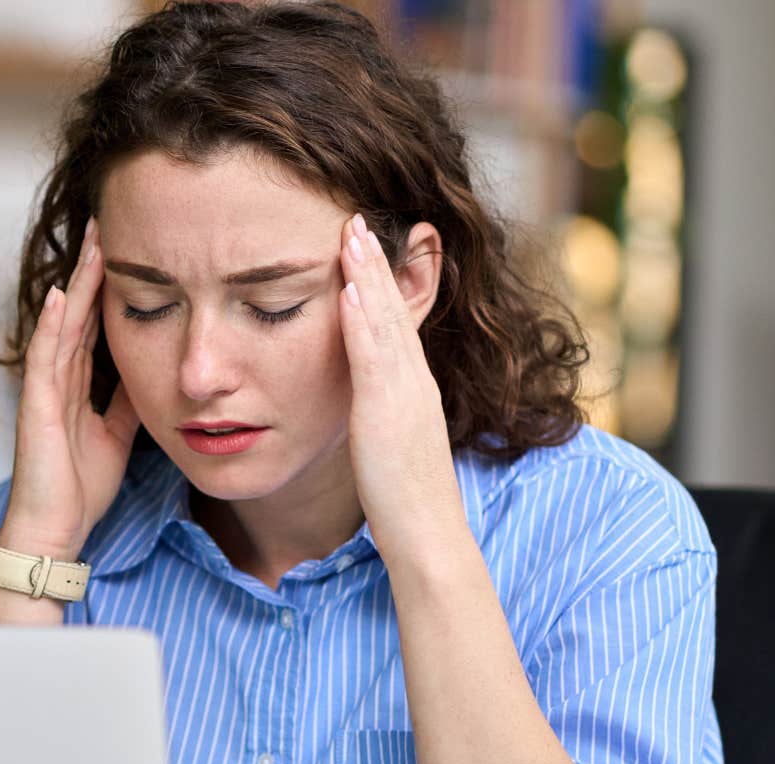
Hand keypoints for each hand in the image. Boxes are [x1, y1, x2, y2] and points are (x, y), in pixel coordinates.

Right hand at [3, 217, 142, 561]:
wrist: (55, 529)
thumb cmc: (79, 490)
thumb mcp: (118, 436)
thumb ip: (128, 402)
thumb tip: (152, 372)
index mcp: (75, 387)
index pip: (91, 325)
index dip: (105, 288)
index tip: (121, 251)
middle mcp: (57, 380)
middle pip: (76, 313)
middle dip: (91, 271)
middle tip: (105, 225)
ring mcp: (44, 390)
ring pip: (62, 325)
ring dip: (75, 284)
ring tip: (91, 243)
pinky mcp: (37, 407)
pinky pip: (45, 359)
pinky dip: (52, 326)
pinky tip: (61, 297)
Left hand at [336, 212, 464, 555]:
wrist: (428, 535)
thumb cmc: (406, 501)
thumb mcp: (391, 445)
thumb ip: (382, 418)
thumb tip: (367, 408)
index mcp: (412, 389)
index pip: (394, 323)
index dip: (378, 283)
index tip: (361, 246)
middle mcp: (413, 382)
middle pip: (392, 309)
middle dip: (374, 262)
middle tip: (355, 217)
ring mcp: (404, 394)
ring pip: (384, 321)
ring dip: (367, 275)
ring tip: (350, 232)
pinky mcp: (388, 412)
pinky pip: (373, 358)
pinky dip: (361, 321)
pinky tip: (346, 290)